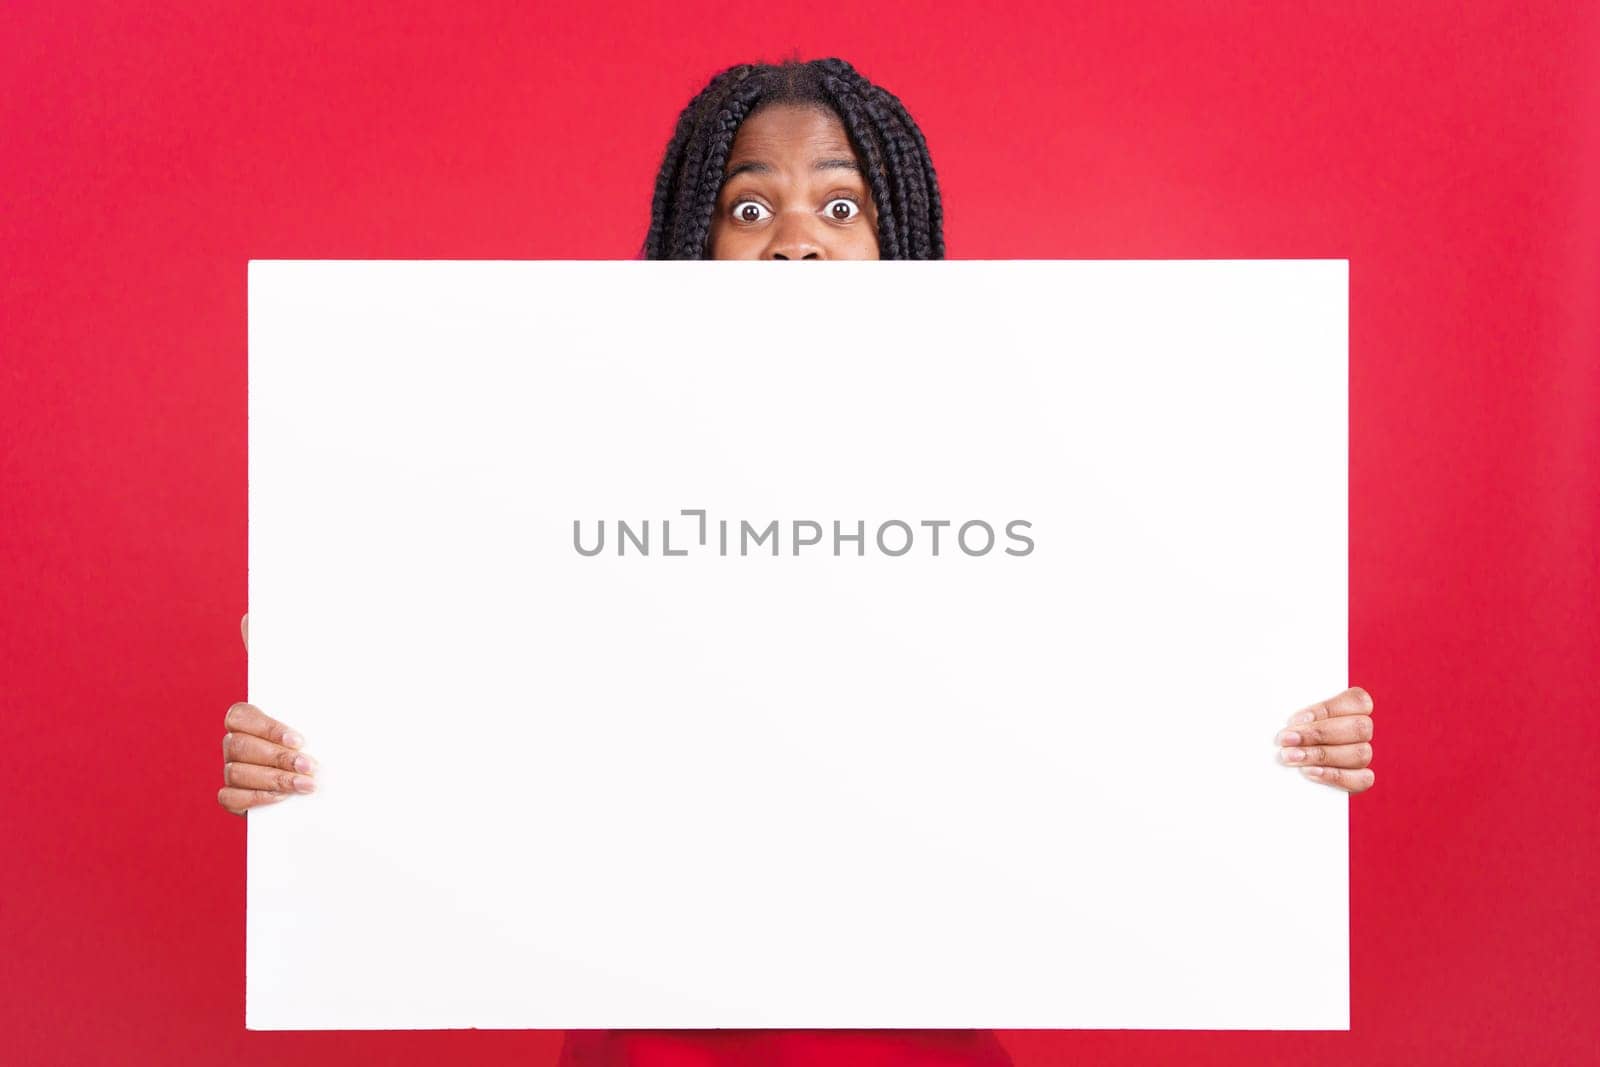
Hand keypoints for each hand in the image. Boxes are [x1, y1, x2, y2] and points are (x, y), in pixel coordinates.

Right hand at [218, 612, 318, 815]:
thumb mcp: (309, 693)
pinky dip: (254, 800)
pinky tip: (282, 800)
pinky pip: (229, 799)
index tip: (301, 737)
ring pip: (235, 772)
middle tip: (310, 766)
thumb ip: (283, 657)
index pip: (240, 715)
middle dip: (277, 757)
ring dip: (272, 780)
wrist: (333, 772)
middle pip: (238, 746)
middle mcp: (236, 740)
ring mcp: (233, 768)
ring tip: (307, 785)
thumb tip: (249, 617)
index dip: (268, 727)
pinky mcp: (236, 797)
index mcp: (251, 715)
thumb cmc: (318, 726)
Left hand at [1275, 686, 1374, 792]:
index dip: (1328, 709)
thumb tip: (1291, 717)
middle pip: (1359, 728)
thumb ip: (1296, 712)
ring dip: (1322, 755)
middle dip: (1319, 734)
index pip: (1357, 701)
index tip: (1296, 719)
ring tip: (1292, 757)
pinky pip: (1363, 779)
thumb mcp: (1291, 715)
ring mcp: (1363, 755)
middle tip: (1287, 739)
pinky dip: (1336, 776)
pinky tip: (1311, 772)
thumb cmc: (1287, 731)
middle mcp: (1362, 730)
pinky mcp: (1361, 780)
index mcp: (1352, 706)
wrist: (1277, 767)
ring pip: (1360, 754)